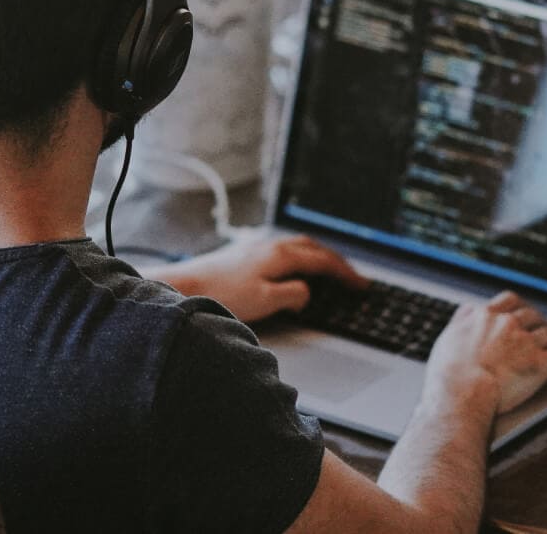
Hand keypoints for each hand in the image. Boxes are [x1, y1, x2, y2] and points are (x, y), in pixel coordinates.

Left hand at [149, 235, 366, 321]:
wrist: (186, 286)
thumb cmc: (222, 294)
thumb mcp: (266, 301)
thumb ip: (293, 295)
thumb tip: (306, 292)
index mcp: (281, 255)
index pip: (323, 261)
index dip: (345, 273)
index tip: (361, 285)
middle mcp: (270, 245)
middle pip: (313, 248)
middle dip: (335, 261)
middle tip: (350, 276)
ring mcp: (256, 246)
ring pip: (297, 245)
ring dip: (317, 256)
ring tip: (328, 270)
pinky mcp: (243, 252)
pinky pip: (282, 249)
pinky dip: (299, 256)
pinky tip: (293, 267)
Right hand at [425, 292, 546, 414]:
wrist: (461, 392)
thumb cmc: (449, 374)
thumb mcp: (447, 338)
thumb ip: (460, 322)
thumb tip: (465, 312)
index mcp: (484, 316)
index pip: (508, 301)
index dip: (521, 306)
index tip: (525, 310)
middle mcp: (507, 324)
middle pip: (534, 316)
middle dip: (546, 322)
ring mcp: (526, 342)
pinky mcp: (541, 362)